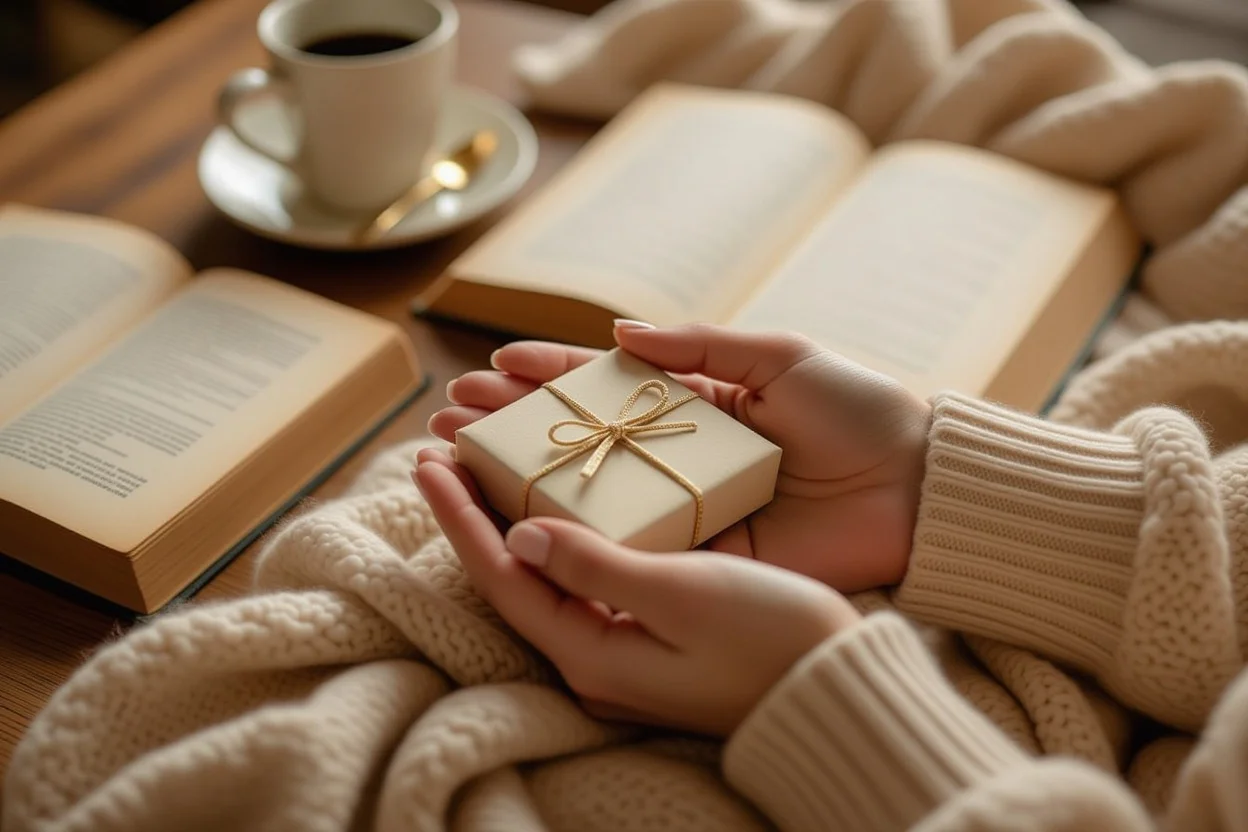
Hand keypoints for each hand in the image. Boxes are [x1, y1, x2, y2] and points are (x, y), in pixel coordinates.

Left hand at [413, 447, 860, 735]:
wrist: (836, 689)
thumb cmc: (772, 637)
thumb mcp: (683, 593)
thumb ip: (596, 565)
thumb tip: (521, 534)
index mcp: (592, 652)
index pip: (501, 575)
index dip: (459, 515)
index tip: (427, 456)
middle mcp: (595, 662)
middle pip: (513, 578)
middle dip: (474, 514)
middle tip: (443, 450)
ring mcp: (621, 658)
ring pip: (545, 580)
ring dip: (510, 522)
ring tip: (483, 469)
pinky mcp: (649, 647)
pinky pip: (581, 585)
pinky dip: (557, 539)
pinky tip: (553, 511)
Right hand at [430, 322, 930, 590]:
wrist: (919, 487)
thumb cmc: (859, 409)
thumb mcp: (780, 357)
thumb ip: (700, 347)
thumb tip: (619, 334)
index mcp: (699, 402)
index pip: (606, 386)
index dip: (549, 376)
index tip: (493, 367)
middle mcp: (680, 457)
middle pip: (580, 440)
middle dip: (514, 425)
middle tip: (451, 416)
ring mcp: (686, 509)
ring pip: (589, 494)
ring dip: (520, 480)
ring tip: (460, 459)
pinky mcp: (702, 558)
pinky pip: (628, 546)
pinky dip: (571, 536)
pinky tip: (515, 521)